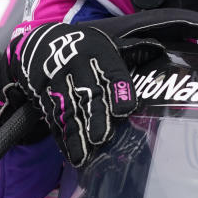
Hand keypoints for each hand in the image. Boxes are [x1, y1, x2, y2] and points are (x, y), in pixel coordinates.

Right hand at [0, 23, 146, 166]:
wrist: (40, 43)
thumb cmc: (85, 47)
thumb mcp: (107, 42)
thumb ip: (132, 50)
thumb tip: (157, 51)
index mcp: (97, 52)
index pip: (111, 71)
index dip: (119, 90)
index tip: (125, 109)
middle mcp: (76, 66)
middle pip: (88, 93)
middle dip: (95, 116)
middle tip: (101, 137)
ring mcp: (56, 81)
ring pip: (68, 110)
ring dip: (75, 134)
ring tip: (83, 155)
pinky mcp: (43, 96)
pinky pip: (52, 117)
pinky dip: (60, 137)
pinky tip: (68, 153)